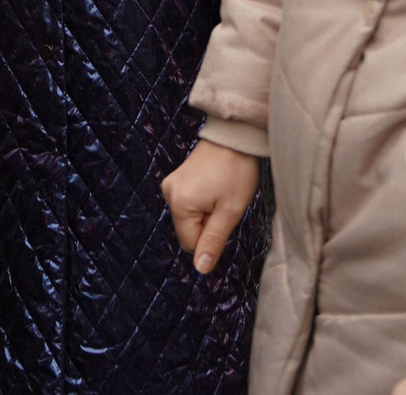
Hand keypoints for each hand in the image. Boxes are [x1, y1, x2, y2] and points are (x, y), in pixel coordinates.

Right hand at [160, 138, 260, 274]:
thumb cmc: (236, 172)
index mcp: (179, 203)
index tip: (225, 217)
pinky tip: (214, 187)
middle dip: (207, 225)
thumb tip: (201, 269)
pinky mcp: (176, 179)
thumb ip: (213, 241)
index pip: (191, 243)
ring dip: (206, 214)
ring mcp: (171, 184)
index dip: (211, 238)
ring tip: (221, 193)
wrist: (235, 136)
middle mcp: (169, 193)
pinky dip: (202, 203)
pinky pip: (188, 204)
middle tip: (224, 204)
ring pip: (189, 218)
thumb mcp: (230, 211)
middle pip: (188, 230)